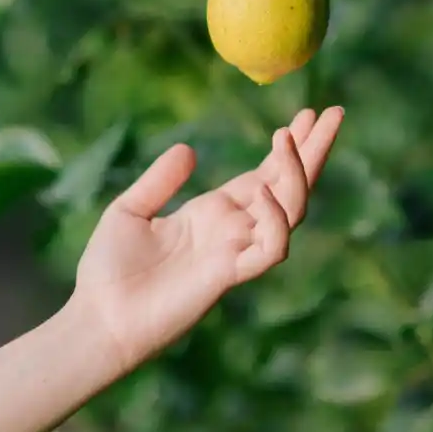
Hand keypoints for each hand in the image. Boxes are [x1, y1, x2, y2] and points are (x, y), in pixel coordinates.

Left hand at [73, 106, 343, 372]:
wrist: (97, 318)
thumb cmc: (109, 268)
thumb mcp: (131, 209)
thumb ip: (161, 180)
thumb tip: (189, 148)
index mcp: (214, 213)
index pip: (265, 175)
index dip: (287, 147)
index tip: (305, 114)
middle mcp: (232, 230)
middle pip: (289, 186)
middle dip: (313, 151)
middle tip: (334, 113)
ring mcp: (234, 252)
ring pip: (290, 212)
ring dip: (297, 174)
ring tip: (289, 136)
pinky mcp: (228, 275)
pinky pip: (271, 249)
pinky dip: (277, 222)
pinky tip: (266, 192)